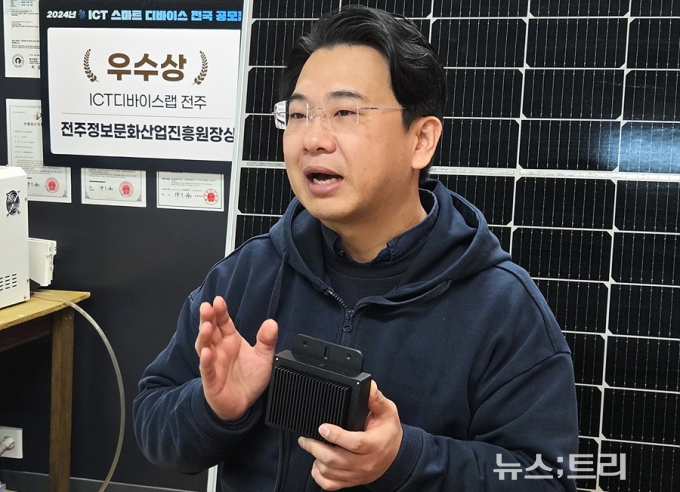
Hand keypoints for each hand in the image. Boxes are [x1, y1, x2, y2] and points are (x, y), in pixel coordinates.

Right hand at [195, 296, 277, 419]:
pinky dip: (205, 361)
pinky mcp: (211, 380)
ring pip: (205, 347)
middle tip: (207, 307)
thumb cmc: (249, 378)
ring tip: (206, 326)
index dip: (220, 312)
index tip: (218, 300)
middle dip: (207, 318)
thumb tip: (272, 323)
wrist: (243, 404)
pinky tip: (207, 353)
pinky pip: (207, 369)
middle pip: (211, 330)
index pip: (223, 322)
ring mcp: (213, 363)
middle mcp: (219, 349)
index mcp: (230, 340)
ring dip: (204, 336)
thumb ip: (267, 341)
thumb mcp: (264, 358)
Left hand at [298, 381, 402, 489]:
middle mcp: (365, 463)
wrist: (397, 457)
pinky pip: (330, 485)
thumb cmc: (389, 433)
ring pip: (330, 472)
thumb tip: (368, 386)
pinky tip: (317, 463)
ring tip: (310, 445)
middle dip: (316, 448)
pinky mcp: (351, 481)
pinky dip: (319, 476)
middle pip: (335, 460)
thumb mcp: (388, 412)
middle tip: (305, 437)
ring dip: (316, 459)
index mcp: (374, 445)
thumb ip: (376, 399)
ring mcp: (357, 474)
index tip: (322, 427)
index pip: (354, 444)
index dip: (336, 436)